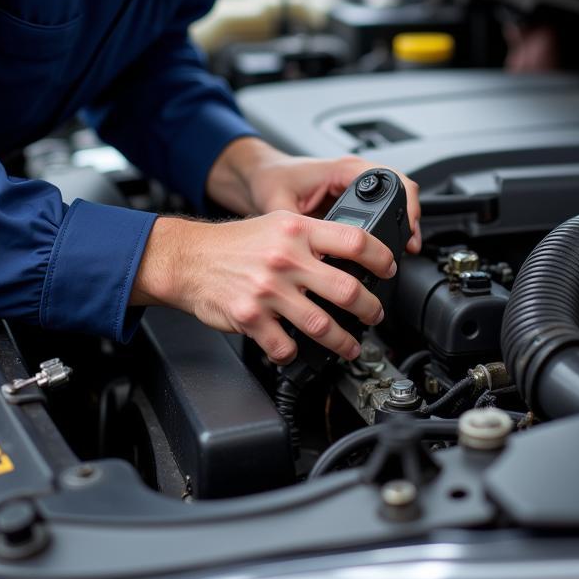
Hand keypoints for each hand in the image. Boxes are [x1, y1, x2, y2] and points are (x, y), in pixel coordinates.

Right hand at [130, 210, 397, 362]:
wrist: (189, 259)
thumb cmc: (235, 244)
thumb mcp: (278, 224)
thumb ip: (312, 237)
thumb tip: (350, 254)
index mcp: (296, 230)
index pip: (354, 240)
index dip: (380, 257)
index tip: (389, 268)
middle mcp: (286, 259)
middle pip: (346, 289)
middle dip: (370, 308)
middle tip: (375, 314)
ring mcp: (268, 291)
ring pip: (322, 325)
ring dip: (343, 342)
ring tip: (350, 346)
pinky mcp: (251, 318)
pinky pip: (284, 346)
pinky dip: (294, 354)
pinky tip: (298, 352)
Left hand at [206, 137, 421, 253]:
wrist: (259, 176)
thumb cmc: (269, 180)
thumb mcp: (278, 205)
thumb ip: (295, 231)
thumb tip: (309, 258)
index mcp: (342, 169)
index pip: (390, 179)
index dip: (406, 206)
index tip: (408, 232)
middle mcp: (353, 174)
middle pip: (400, 189)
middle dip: (410, 218)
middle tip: (410, 246)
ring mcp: (354, 186)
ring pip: (394, 199)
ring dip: (402, 222)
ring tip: (404, 250)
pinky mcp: (351, 198)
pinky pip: (381, 208)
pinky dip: (389, 226)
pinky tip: (385, 248)